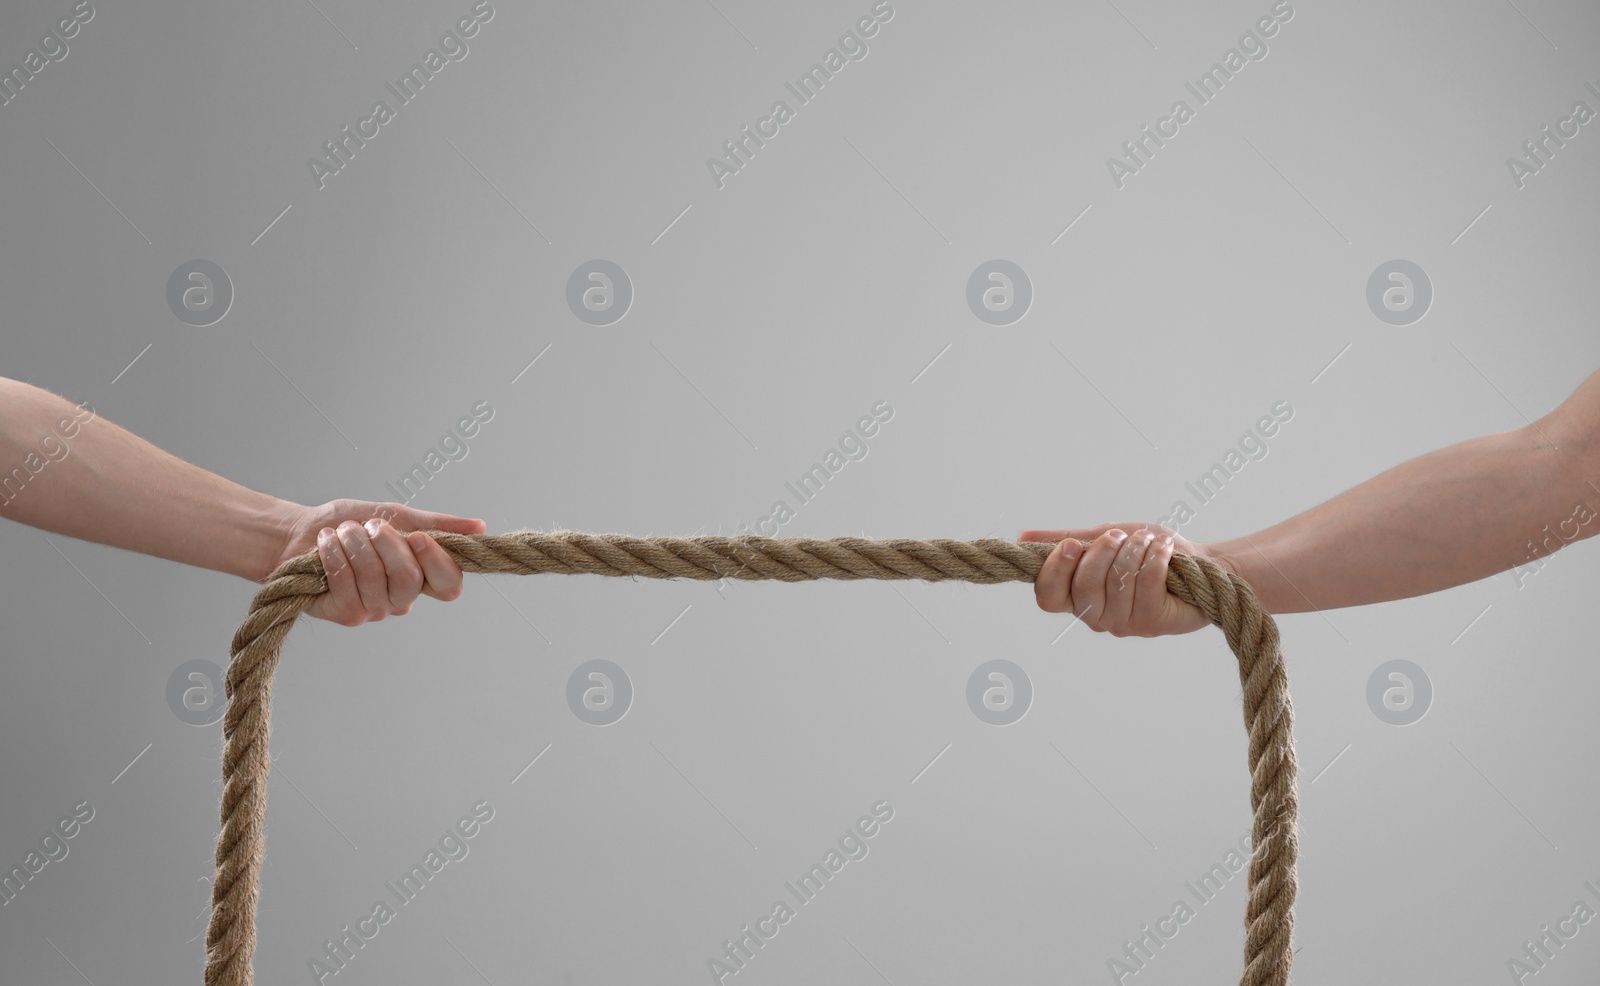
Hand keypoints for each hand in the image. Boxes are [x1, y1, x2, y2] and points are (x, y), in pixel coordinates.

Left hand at [270, 499, 486, 625]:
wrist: (299, 533)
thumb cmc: (350, 524)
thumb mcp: (397, 516)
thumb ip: (437, 524)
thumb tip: (480, 527)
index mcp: (422, 576)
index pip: (450, 585)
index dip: (438, 562)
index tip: (417, 536)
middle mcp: (402, 598)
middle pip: (411, 580)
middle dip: (387, 545)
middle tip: (370, 525)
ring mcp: (375, 609)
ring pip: (375, 579)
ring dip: (355, 544)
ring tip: (342, 531)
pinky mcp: (346, 614)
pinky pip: (347, 584)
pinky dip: (334, 555)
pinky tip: (326, 543)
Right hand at [1018, 522, 1236, 636]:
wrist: (1200, 562)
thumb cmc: (1147, 550)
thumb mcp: (1101, 537)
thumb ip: (1065, 540)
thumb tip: (1022, 539)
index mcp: (1076, 597)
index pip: (1047, 596)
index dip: (1055, 571)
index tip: (1073, 544)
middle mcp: (1095, 616)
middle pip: (1083, 586)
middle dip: (1103, 552)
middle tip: (1122, 535)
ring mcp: (1123, 624)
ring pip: (1116, 583)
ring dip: (1135, 551)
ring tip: (1150, 540)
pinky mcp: (1151, 623)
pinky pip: (1145, 585)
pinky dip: (1155, 559)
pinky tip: (1164, 549)